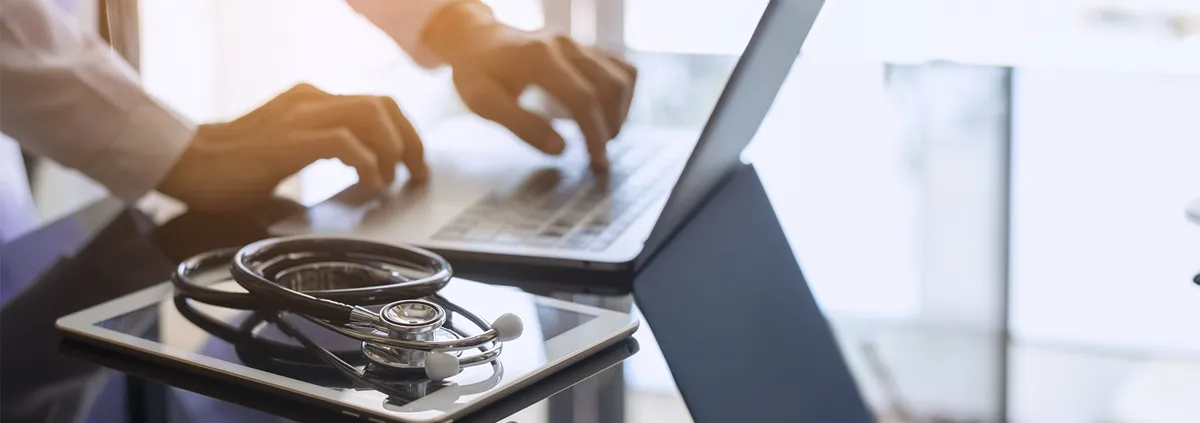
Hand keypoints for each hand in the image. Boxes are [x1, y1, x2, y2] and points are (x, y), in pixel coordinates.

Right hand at [157, 84, 426, 212]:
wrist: (186, 165)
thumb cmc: (233, 168)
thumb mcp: (290, 150)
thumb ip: (324, 149)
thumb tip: (367, 175)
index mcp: (311, 100)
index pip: (375, 102)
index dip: (403, 130)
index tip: (413, 160)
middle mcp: (310, 100)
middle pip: (383, 104)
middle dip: (408, 140)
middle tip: (416, 172)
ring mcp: (300, 116)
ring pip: (370, 116)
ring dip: (392, 149)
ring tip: (394, 179)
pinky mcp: (291, 139)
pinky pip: (345, 142)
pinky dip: (367, 164)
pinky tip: (368, 185)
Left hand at [425, 4, 636, 170]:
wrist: (477, 38)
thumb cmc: (478, 73)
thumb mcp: (483, 102)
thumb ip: (521, 124)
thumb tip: (561, 150)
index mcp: (539, 57)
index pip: (583, 98)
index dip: (594, 134)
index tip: (595, 162)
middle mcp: (565, 45)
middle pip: (609, 87)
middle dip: (610, 127)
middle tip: (597, 157)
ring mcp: (578, 43)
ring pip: (621, 76)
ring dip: (619, 112)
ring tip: (602, 137)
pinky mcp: (586, 47)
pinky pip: (620, 68)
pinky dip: (621, 95)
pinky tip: (603, 114)